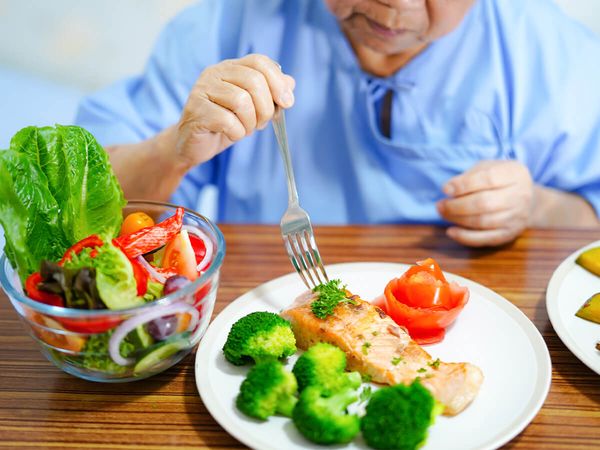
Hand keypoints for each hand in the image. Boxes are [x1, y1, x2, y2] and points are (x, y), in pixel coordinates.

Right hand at [175, 54, 294, 168]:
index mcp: (230, 67)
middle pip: (254, 81)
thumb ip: (270, 94)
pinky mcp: (196, 111)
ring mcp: (202, 90)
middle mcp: (214, 73)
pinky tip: (231, 134)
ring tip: (244, 129)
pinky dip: (236, 133)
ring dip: (250, 122)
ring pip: (241, 101)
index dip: (278, 82)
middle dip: (266, 108)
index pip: (259, 62)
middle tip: (261, 123)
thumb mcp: (253, 108)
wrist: (194, 145)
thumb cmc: (225, 124)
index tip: (287, 103)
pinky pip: (227, 121)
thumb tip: (290, 83)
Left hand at [436, 161, 533, 246]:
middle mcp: (520, 196)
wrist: (529, 200)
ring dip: (457, 219)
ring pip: (482, 221)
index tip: (445, 189)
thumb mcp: (488, 167)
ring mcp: (516, 217)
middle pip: (484, 203)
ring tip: (443, 213)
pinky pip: (485, 239)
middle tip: (440, 205)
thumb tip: (449, 189)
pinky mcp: (510, 234)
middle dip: (456, 205)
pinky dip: (465, 237)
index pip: (487, 179)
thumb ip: (470, 175)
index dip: (463, 185)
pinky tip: (451, 231)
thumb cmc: (500, 180)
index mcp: (514, 174)